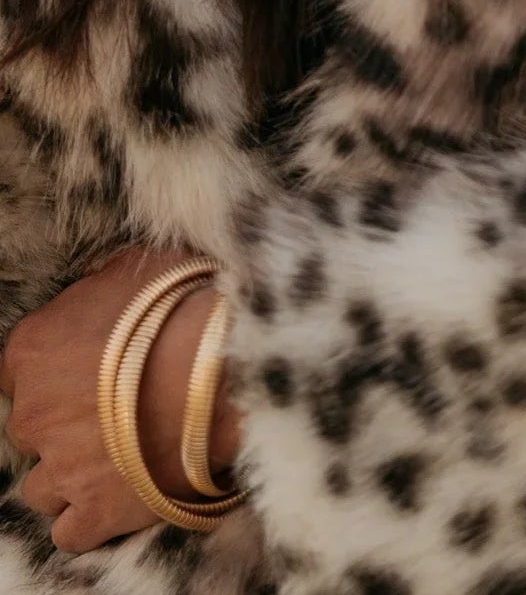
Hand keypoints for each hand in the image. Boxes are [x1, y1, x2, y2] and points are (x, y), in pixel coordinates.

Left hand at [0, 246, 242, 554]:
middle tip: (116, 410)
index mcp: (32, 349)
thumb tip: (97, 286)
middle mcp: (32, 413)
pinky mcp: (93, 513)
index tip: (91, 371)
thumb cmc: (188, 305)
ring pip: (40, 485)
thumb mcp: (139, 267)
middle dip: (66, 422)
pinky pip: (69, 530)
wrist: (232, 365)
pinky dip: (90, 517)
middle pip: (31, 427)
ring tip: (120, 458)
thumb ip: (100, 284)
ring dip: (72, 473)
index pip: (19, 370)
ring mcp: (59, 468)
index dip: (57, 371)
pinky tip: (122, 495)